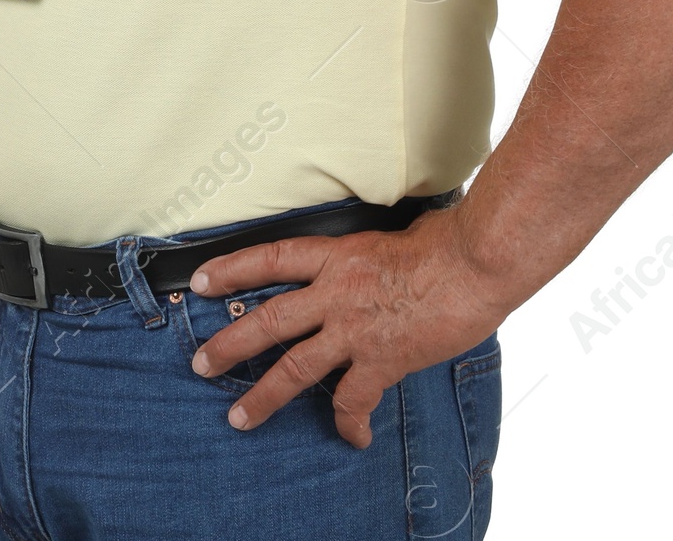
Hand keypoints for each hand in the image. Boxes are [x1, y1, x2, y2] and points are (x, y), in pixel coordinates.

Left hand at [187, 205, 508, 447]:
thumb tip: (366, 263)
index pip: (270, 260)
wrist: (472, 263)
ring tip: (239, 416)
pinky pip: (354, 401)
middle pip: (269, 320)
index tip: (200, 282)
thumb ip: (366, 255)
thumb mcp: (389, 235)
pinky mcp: (382, 360)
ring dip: (264, 396)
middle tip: (202, 362)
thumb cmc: (442, 241)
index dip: (231, 270)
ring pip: (296, 367)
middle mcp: (336, 292)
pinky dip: (349, 423)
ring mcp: (355, 329)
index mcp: (336, 255)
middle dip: (230, 344)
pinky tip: (351, 437)